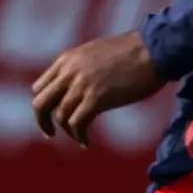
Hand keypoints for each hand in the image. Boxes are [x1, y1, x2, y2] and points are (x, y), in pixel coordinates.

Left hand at [30, 31, 164, 146]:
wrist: (153, 50)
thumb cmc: (130, 51)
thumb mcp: (94, 53)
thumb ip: (79, 67)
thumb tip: (75, 86)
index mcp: (67, 59)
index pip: (39, 87)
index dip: (44, 104)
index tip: (52, 114)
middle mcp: (69, 72)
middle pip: (40, 103)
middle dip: (43, 121)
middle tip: (50, 133)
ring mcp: (82, 85)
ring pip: (59, 116)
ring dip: (67, 132)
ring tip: (80, 137)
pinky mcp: (97, 98)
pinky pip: (77, 124)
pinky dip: (79, 136)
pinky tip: (87, 142)